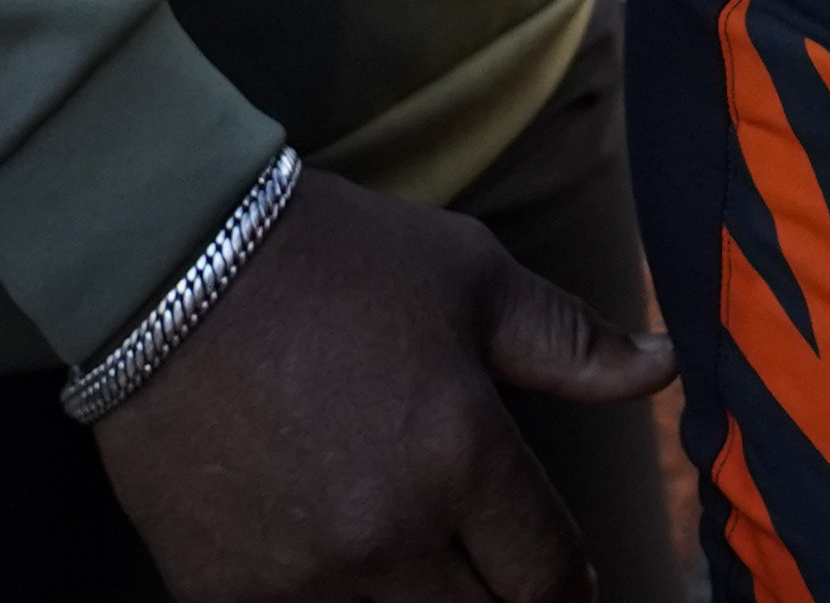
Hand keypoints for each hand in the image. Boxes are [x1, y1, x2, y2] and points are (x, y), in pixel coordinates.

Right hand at [92, 169, 670, 602]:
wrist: (168, 263)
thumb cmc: (334, 260)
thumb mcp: (470, 278)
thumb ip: (570, 342)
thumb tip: (662, 368)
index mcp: (464, 458)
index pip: (550, 577)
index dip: (571, 589)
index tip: (562, 582)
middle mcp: (391, 536)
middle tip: (494, 575)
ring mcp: (305, 576)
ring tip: (412, 565)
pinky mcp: (227, 593)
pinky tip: (332, 567)